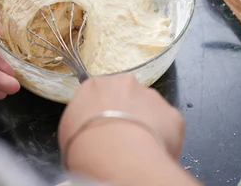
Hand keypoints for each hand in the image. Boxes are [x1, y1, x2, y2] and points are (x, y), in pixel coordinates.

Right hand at [59, 74, 183, 158]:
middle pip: (127, 96)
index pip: (99, 93)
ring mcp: (150, 96)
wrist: (115, 157)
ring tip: (137, 148)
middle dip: (126, 113)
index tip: (102, 126)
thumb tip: (88, 131)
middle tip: (120, 137)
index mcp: (95, 86)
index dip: (102, 111)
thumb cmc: (86, 146)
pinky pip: (168, 125)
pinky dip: (163, 137)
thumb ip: (81, 121)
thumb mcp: (68, 132)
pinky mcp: (171, 113)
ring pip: (150, 109)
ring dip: (146, 124)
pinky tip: (152, 151)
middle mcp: (124, 83)